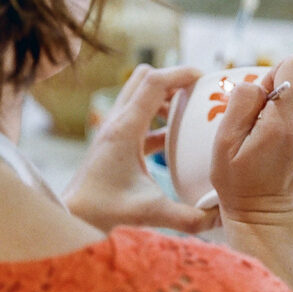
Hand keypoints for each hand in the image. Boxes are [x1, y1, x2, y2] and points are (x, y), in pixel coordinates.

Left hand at [61, 64, 219, 233]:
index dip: (181, 73)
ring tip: (190, 112)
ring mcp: (114, 129)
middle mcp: (117, 121)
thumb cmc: (103, 211)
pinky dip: (158, 117)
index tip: (205, 78)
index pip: (154, 82)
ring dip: (165, 96)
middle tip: (198, 93)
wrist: (72, 218)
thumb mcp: (150, 213)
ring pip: (140, 94)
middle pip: (145, 78)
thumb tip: (221, 218)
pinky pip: (140, 116)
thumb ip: (188, 217)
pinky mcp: (114, 140)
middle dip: (173, 79)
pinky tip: (174, 139)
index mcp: (125, 128)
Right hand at [210, 54, 292, 223]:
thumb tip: (262, 82)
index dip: (277, 70)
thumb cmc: (240, 183)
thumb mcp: (223, 144)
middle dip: (289, 76)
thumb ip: (241, 102)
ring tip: (283, 111)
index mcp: (287, 126)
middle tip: (271, 104)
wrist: (269, 217)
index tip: (263, 95)